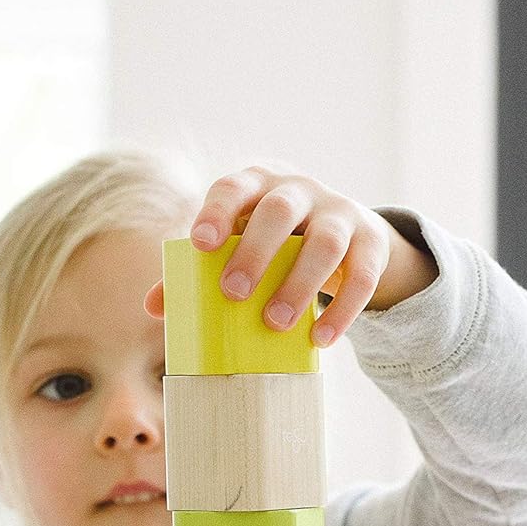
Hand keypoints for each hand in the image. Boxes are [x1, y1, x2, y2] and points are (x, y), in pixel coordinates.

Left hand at [144, 162, 411, 347]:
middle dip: (255, 251)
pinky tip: (321, 339)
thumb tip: (155, 307)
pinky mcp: (371, 243)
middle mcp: (299, 191)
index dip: (217, 212)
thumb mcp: (239, 246)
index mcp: (257, 186)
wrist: (346, 234)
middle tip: (233, 293)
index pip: (234, 187)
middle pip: (279, 211)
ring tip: (276, 324)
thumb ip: (198, 272)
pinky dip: (343, 309)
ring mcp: (339, 213)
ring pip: (325, 242)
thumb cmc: (275, 243)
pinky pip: (363, 275)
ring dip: (300, 284)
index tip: (200, 244)